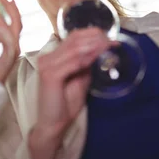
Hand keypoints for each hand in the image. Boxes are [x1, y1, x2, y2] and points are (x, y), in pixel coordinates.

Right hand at [28, 28, 115, 158]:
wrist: (53, 125)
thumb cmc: (65, 105)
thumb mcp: (80, 80)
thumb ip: (85, 65)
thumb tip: (99, 51)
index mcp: (52, 57)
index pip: (72, 38)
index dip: (91, 34)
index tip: (110, 36)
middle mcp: (47, 58)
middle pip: (73, 40)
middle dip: (95, 37)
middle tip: (112, 40)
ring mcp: (47, 65)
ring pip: (74, 49)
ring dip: (94, 45)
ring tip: (109, 44)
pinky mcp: (50, 75)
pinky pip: (73, 62)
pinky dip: (87, 57)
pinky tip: (98, 55)